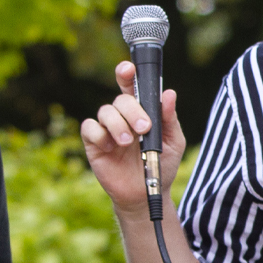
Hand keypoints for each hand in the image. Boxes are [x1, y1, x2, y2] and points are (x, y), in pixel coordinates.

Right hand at [80, 61, 185, 216]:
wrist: (147, 192)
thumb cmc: (161, 164)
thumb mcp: (173, 141)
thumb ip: (169, 118)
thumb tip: (169, 93)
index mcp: (141, 111)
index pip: (131, 86)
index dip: (127, 74)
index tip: (128, 69)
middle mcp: (122, 116)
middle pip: (120, 99)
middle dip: (132, 110)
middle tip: (144, 128)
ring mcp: (107, 129)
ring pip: (104, 111)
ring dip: (118, 124)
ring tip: (128, 143)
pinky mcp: (94, 144)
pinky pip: (89, 128)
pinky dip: (100, 135)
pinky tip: (110, 148)